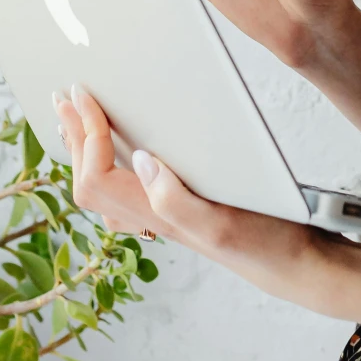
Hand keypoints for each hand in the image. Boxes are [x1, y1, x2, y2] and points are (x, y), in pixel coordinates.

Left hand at [52, 83, 353, 314]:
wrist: (298, 265)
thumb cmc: (266, 245)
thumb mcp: (223, 224)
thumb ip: (177, 201)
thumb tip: (139, 161)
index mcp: (157, 217)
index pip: (96, 178)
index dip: (86, 136)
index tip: (85, 95)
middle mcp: (153, 219)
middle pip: (89, 183)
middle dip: (73, 139)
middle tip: (62, 98)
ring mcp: (165, 218)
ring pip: (104, 187)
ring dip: (84, 150)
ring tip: (75, 120)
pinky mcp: (183, 210)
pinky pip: (127, 188)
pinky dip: (109, 162)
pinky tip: (118, 150)